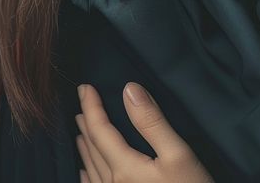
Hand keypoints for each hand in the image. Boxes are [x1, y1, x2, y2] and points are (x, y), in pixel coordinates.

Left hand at [76, 82, 213, 182]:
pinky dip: (88, 174)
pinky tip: (86, 172)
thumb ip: (152, 122)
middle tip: (81, 102)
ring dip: (86, 146)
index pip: (100, 131)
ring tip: (81, 130)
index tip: (84, 87)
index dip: (91, 107)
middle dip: (86, 123)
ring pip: (92, 168)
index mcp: (125, 168)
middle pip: (93, 149)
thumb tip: (129, 90)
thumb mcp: (178, 154)